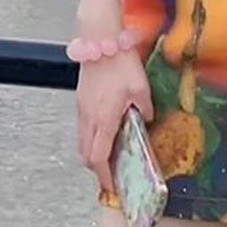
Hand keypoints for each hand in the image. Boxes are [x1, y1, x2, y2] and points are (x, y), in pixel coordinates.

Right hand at [76, 49, 153, 194]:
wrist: (99, 41)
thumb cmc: (119, 62)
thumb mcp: (141, 87)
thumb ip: (145, 108)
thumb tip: (146, 119)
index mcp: (104, 119)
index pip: (98, 157)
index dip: (105, 176)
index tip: (112, 185)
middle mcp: (89, 117)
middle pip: (85, 155)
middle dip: (97, 169)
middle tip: (112, 174)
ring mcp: (82, 109)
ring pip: (81, 142)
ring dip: (92, 154)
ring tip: (108, 157)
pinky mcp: (80, 100)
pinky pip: (82, 128)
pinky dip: (89, 139)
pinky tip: (103, 133)